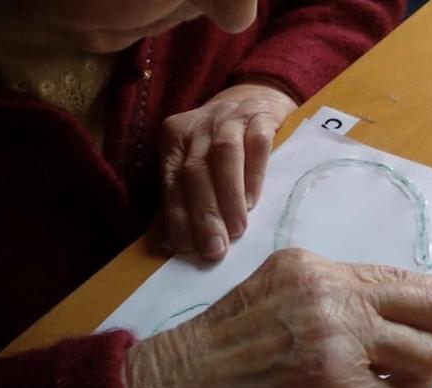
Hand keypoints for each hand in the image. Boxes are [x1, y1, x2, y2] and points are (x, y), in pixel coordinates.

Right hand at [124, 249, 431, 387]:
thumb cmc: (213, 359)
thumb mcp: (273, 307)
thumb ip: (333, 305)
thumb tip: (400, 328)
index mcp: (315, 268)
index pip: (403, 276)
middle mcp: (331, 292)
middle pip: (431, 308)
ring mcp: (336, 337)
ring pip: (422, 358)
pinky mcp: (335, 385)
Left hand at [160, 82, 297, 260]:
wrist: (257, 95)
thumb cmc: (224, 140)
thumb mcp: (198, 157)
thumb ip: (186, 190)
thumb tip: (176, 240)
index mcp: (174, 138)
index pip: (171, 181)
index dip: (177, 216)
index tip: (186, 249)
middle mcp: (197, 126)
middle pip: (194, 172)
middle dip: (203, 214)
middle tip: (214, 249)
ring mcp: (229, 119)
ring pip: (223, 157)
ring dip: (228, 197)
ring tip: (236, 230)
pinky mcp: (260, 117)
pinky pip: (256, 146)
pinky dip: (253, 175)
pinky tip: (253, 201)